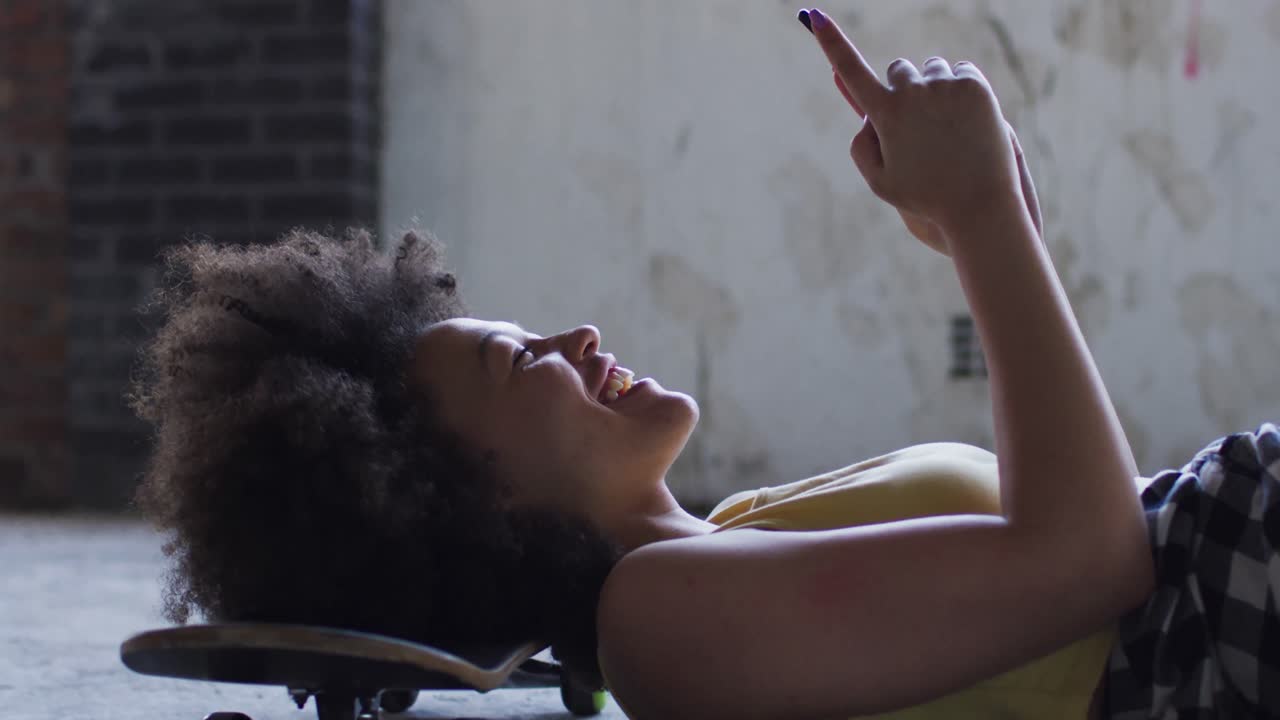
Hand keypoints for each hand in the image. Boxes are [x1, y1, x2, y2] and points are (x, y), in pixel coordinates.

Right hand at [806, 9, 1027, 243]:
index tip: (816, 16)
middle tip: (918, 123)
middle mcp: (912, 92)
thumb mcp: (881, 182)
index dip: (831, 42)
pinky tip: (965, 119)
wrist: (980, 203)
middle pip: (898, 69)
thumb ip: (862, 147)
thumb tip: (866, 114)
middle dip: (902, 87)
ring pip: (931, 69)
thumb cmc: (926, 197)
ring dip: (933, 88)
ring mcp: (945, 85)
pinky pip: (960, 70)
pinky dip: (960, 87)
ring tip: (946, 127)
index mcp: (884, 115)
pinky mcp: (974, 84)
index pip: (850, 69)